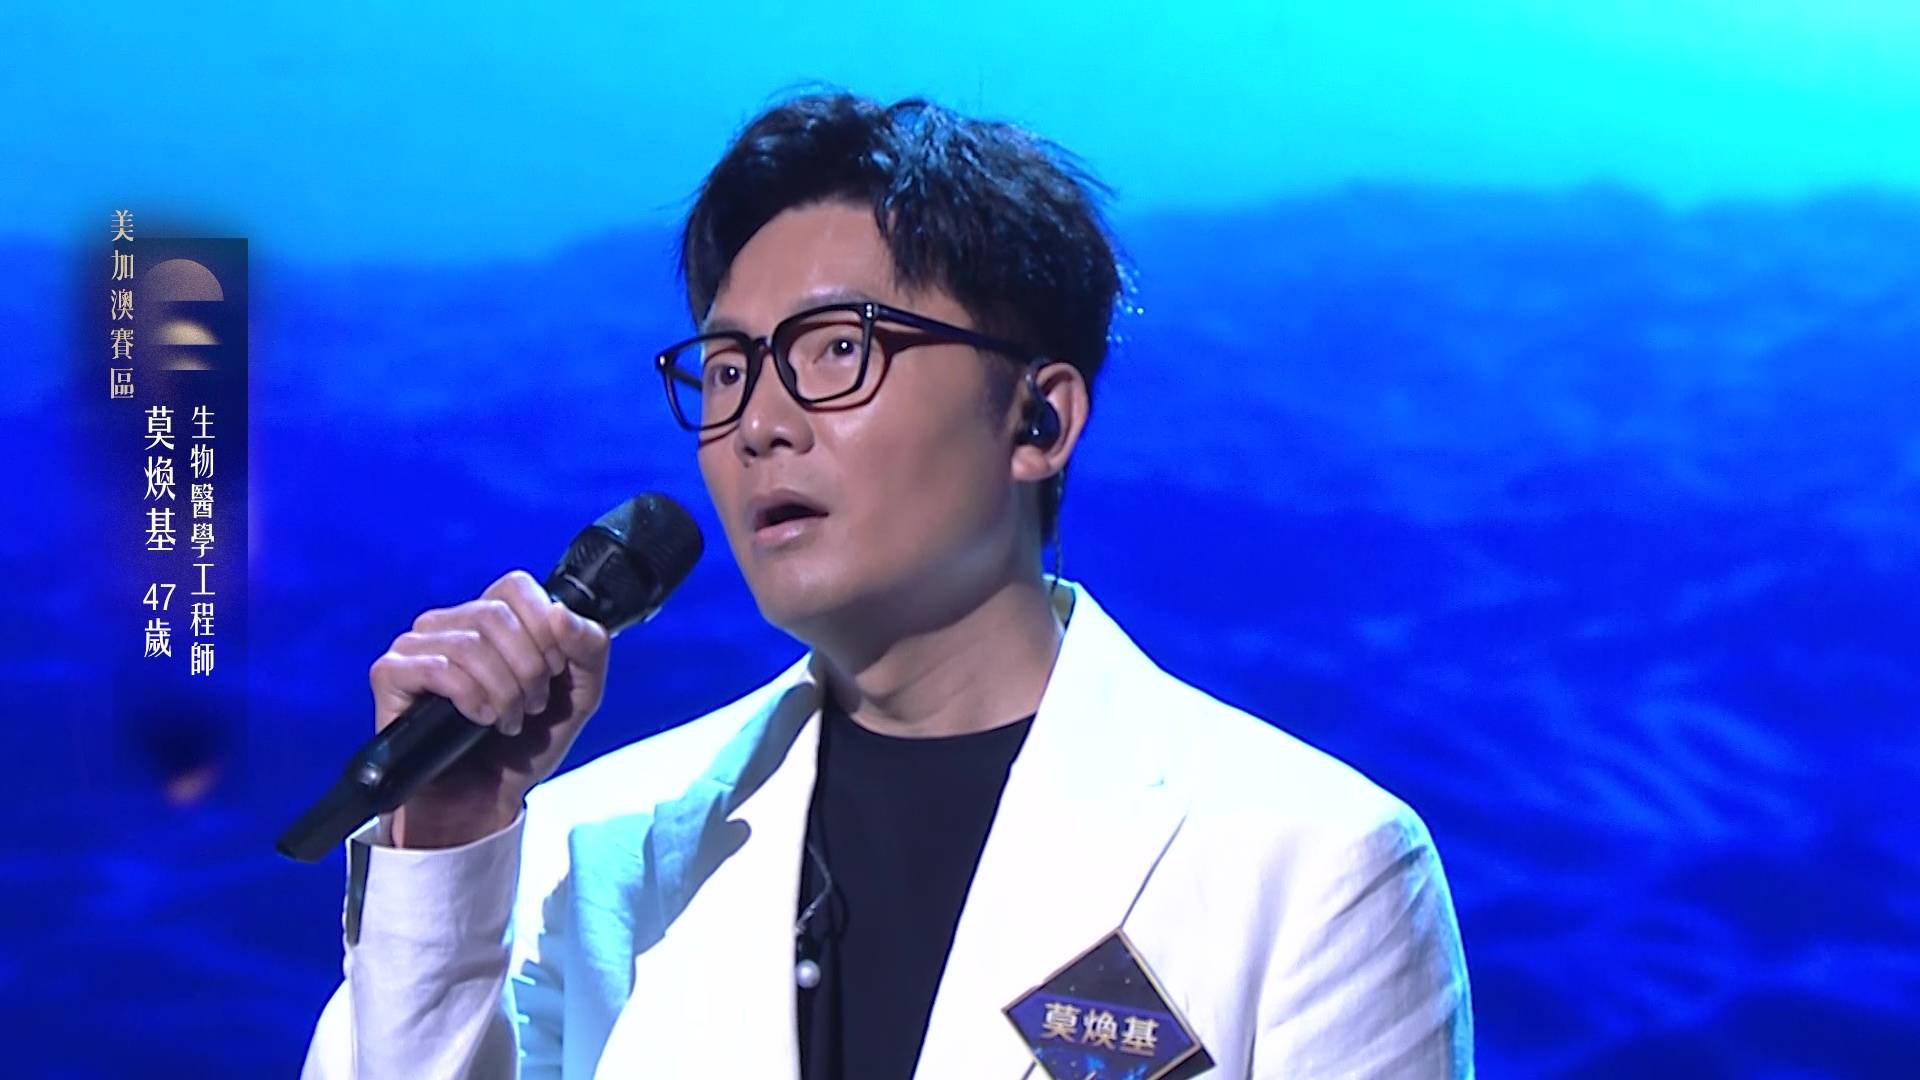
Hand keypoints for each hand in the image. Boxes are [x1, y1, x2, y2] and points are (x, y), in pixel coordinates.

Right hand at [368, 569, 609, 846]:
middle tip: (531, 705)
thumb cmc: (526, 743)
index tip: (554, 670)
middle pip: (496, 615)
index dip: (545, 628)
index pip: (516, 586)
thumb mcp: (579, 695)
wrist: (486, 799)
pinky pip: (437, 668)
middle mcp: (449, 623)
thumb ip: (589, 648)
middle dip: (529, 669)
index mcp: (490, 617)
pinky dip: (470, 698)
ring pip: (470, 644)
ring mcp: (416, 646)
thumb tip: (561, 612)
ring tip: (507, 720)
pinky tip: (478, 721)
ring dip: (503, 691)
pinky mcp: (391, 675)